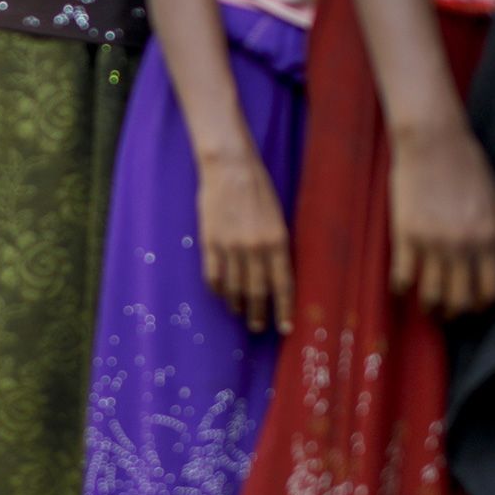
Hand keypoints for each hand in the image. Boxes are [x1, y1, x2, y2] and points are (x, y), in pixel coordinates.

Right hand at [198, 154, 293, 333]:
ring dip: (238, 303)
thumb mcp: (278, 218)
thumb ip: (277, 247)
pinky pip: (213, 274)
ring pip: (235, 286)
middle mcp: (255, 248)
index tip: (284, 327)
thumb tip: (276, 275)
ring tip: (239, 312)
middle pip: (258, 291)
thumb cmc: (258, 189)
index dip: (284, 308)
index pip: (283, 284)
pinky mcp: (210, 241)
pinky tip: (220, 294)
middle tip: (257, 326)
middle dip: (259, 313)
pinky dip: (217, 289)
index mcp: (277, 241)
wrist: (230, 167)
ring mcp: (230, 246)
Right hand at [388, 120, 494, 317]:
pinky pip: (403, 276)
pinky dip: (403, 288)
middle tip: (447, 314)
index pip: (491, 291)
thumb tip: (490, 258)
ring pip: (432, 295)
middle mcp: (464, 246)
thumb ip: (494, 232)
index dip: (482, 306)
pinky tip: (402, 287)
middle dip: (454, 313)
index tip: (473, 306)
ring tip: (426, 307)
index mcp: (491, 237)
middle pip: (461, 300)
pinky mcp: (405, 235)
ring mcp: (433, 243)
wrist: (433, 141)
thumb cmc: (467, 164)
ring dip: (429, 308)